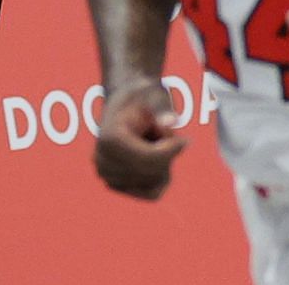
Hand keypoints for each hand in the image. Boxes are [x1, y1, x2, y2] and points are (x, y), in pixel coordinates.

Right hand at [93, 80, 185, 198]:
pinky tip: (152, 158)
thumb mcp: (152, 95)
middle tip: (162, 133)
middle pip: (153, 172)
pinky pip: (152, 193)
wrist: (123, 104)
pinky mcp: (114, 186)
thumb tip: (172, 121)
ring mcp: (106, 176)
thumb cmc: (141, 97)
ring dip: (163, 165)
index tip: (186, 140)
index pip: (149, 158)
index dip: (172, 150)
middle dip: (167, 155)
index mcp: (110, 140)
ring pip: (154, 184)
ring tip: (152, 142)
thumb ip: (162, 107)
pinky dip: (160, 178)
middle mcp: (102, 161)